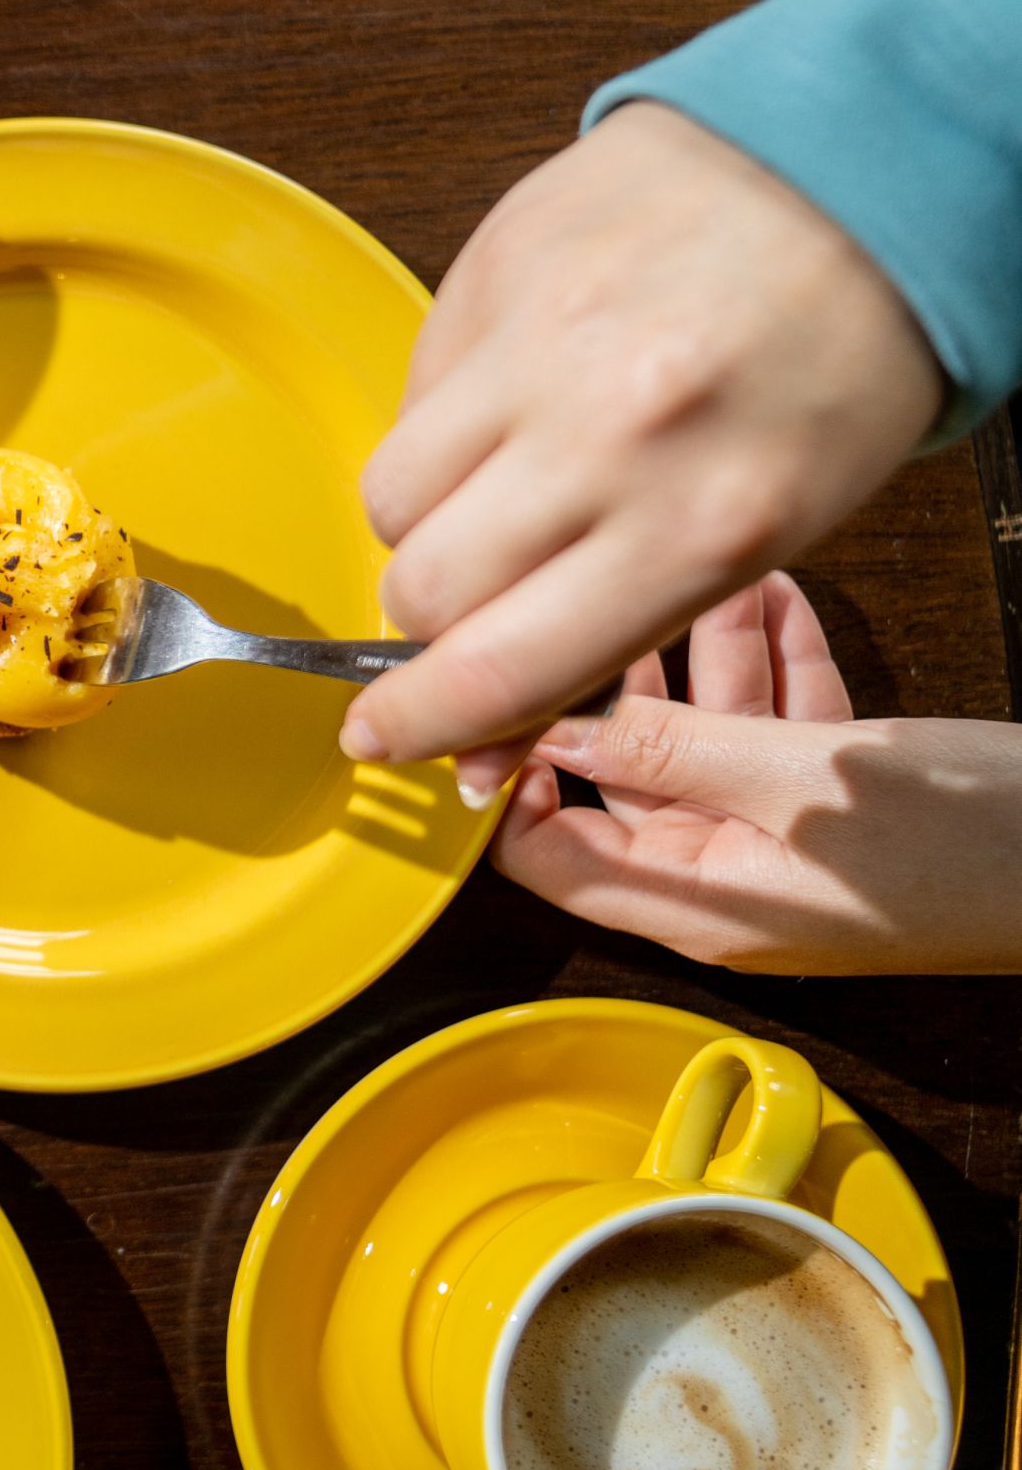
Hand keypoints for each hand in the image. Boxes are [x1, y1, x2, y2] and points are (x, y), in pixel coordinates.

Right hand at [345, 101, 942, 797]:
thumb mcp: (768, 530)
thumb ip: (614, 631)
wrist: (858, 169)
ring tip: (495, 482)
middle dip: (434, 613)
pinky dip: (445, 416)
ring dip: (423, 516)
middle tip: (475, 590)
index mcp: (701, 527)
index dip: (423, 722)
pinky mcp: (495, 272)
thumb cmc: (836, 361)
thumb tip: (479, 728)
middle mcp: (609, 440)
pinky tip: (518, 389)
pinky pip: (413, 390)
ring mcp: (542, 347)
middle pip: (423, 589)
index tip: (381, 735)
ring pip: (390, 495)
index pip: (501, 670)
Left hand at [495, 572, 1021, 974]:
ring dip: (705, 655)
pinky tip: (771, 595)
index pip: (544, 857)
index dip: (509, 781)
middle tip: (600, 596)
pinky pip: (778, 736)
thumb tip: (545, 727)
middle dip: (616, 681)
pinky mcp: (837, 808)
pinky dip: (774, 669)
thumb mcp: (799, 779)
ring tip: (703, 568)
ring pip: (706, 739)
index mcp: (692, 902)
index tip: (500, 694)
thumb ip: (669, 749)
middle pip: (620, 780)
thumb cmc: (969, 843)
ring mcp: (779, 843)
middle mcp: (721, 880)